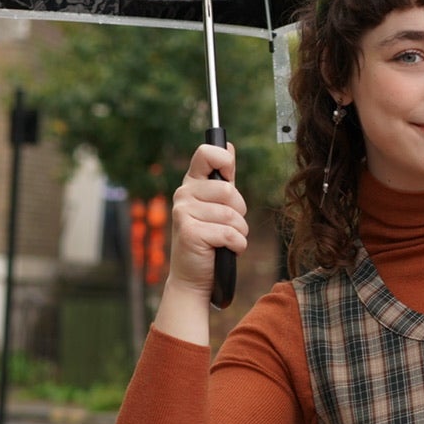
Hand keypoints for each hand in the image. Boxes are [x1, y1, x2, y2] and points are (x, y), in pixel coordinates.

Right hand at [168, 140, 246, 295]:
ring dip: (239, 233)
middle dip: (239, 212)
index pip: (206, 154)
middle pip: (229, 191)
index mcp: (191, 184)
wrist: (192, 277)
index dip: (224, 160)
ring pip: (232, 216)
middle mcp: (184, 195)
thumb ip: (223, 178)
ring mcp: (184, 213)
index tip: (230, 175)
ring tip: (226, 241)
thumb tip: (228, 146)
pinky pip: (230, 234)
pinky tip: (225, 250)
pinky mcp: (190, 233)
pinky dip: (236, 246)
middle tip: (228, 226)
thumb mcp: (216, 206)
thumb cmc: (209, 240)